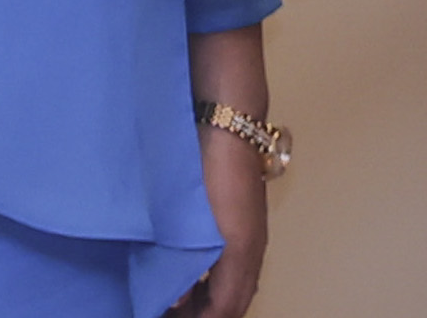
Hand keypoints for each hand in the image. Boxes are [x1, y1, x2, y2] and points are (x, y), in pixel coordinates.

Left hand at [168, 120, 267, 317]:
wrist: (229, 127)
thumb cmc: (208, 172)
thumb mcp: (191, 222)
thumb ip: (184, 264)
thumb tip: (175, 301)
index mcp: (241, 255)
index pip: (225, 310)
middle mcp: (253, 251)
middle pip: (237, 302)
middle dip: (209, 315)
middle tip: (173, 315)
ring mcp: (253, 235)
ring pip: (241, 286)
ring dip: (214, 301)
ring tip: (183, 303)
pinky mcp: (248, 222)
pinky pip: (240, 269)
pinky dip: (220, 283)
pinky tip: (198, 276)